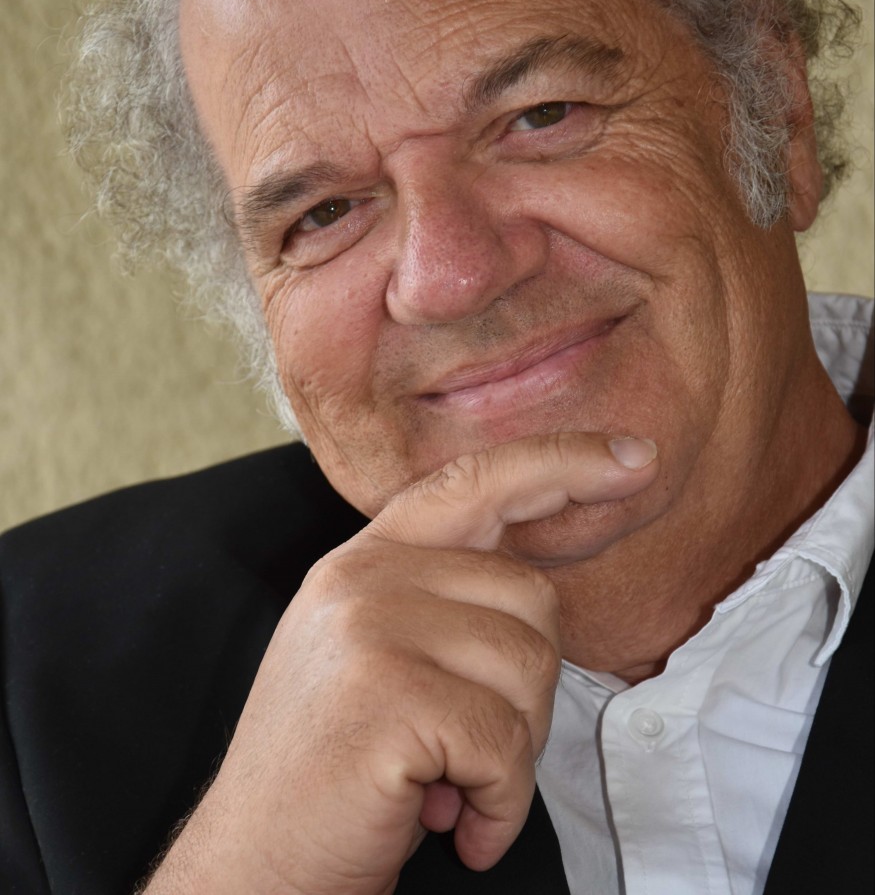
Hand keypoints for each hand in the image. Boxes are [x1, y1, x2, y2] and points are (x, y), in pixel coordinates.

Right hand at [144, 432, 656, 894]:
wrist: (249, 864)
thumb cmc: (330, 768)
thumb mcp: (372, 653)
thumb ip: (438, 599)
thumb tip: (538, 596)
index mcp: (368, 559)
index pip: (476, 481)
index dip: (562, 462)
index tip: (635, 456)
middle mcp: (365, 576)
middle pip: (531, 596)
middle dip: (527, 689)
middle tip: (467, 747)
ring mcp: (370, 628)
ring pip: (530, 668)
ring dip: (512, 753)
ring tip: (450, 782)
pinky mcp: (386, 695)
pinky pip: (505, 746)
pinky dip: (500, 806)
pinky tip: (457, 826)